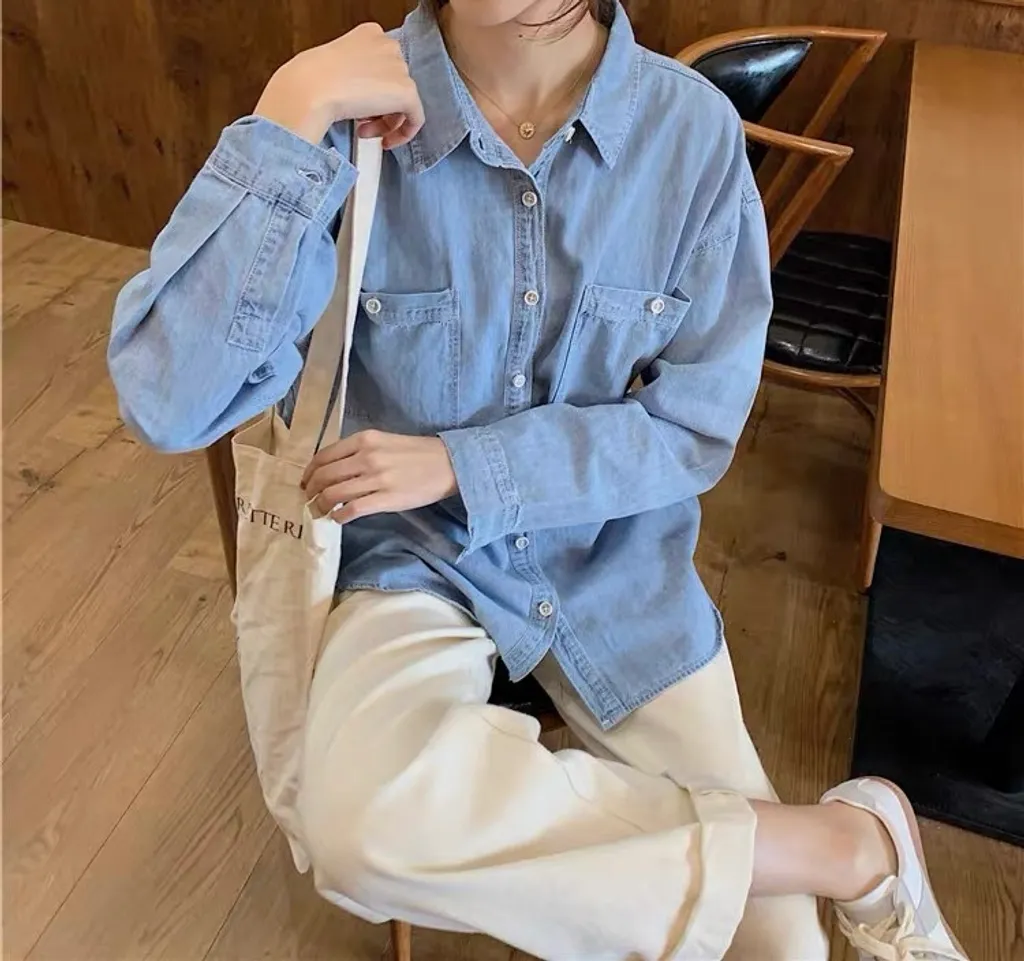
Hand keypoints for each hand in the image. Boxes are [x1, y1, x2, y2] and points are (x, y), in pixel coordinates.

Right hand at [255, 23, 424, 147]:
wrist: (312, 87)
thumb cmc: (312, 79)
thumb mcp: (336, 67)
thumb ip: (356, 74)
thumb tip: (364, 97)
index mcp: (370, 34)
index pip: (383, 67)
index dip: (372, 90)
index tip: (360, 105)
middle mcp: (389, 46)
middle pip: (393, 85)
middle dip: (378, 108)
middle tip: (361, 122)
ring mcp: (399, 68)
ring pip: (403, 103)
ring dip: (384, 122)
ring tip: (363, 130)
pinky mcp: (407, 91)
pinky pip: (416, 118)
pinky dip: (403, 134)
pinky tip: (385, 140)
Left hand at [302, 430, 457, 523]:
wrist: (449, 464)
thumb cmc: (417, 453)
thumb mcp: (384, 441)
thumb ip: (359, 452)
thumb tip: (334, 471)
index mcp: (363, 439)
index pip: (323, 456)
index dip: (309, 472)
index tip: (306, 483)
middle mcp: (366, 457)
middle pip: (324, 477)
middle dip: (311, 492)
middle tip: (308, 501)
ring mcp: (376, 479)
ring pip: (334, 494)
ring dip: (320, 506)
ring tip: (319, 512)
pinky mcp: (386, 499)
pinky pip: (352, 510)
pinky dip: (339, 516)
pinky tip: (338, 519)